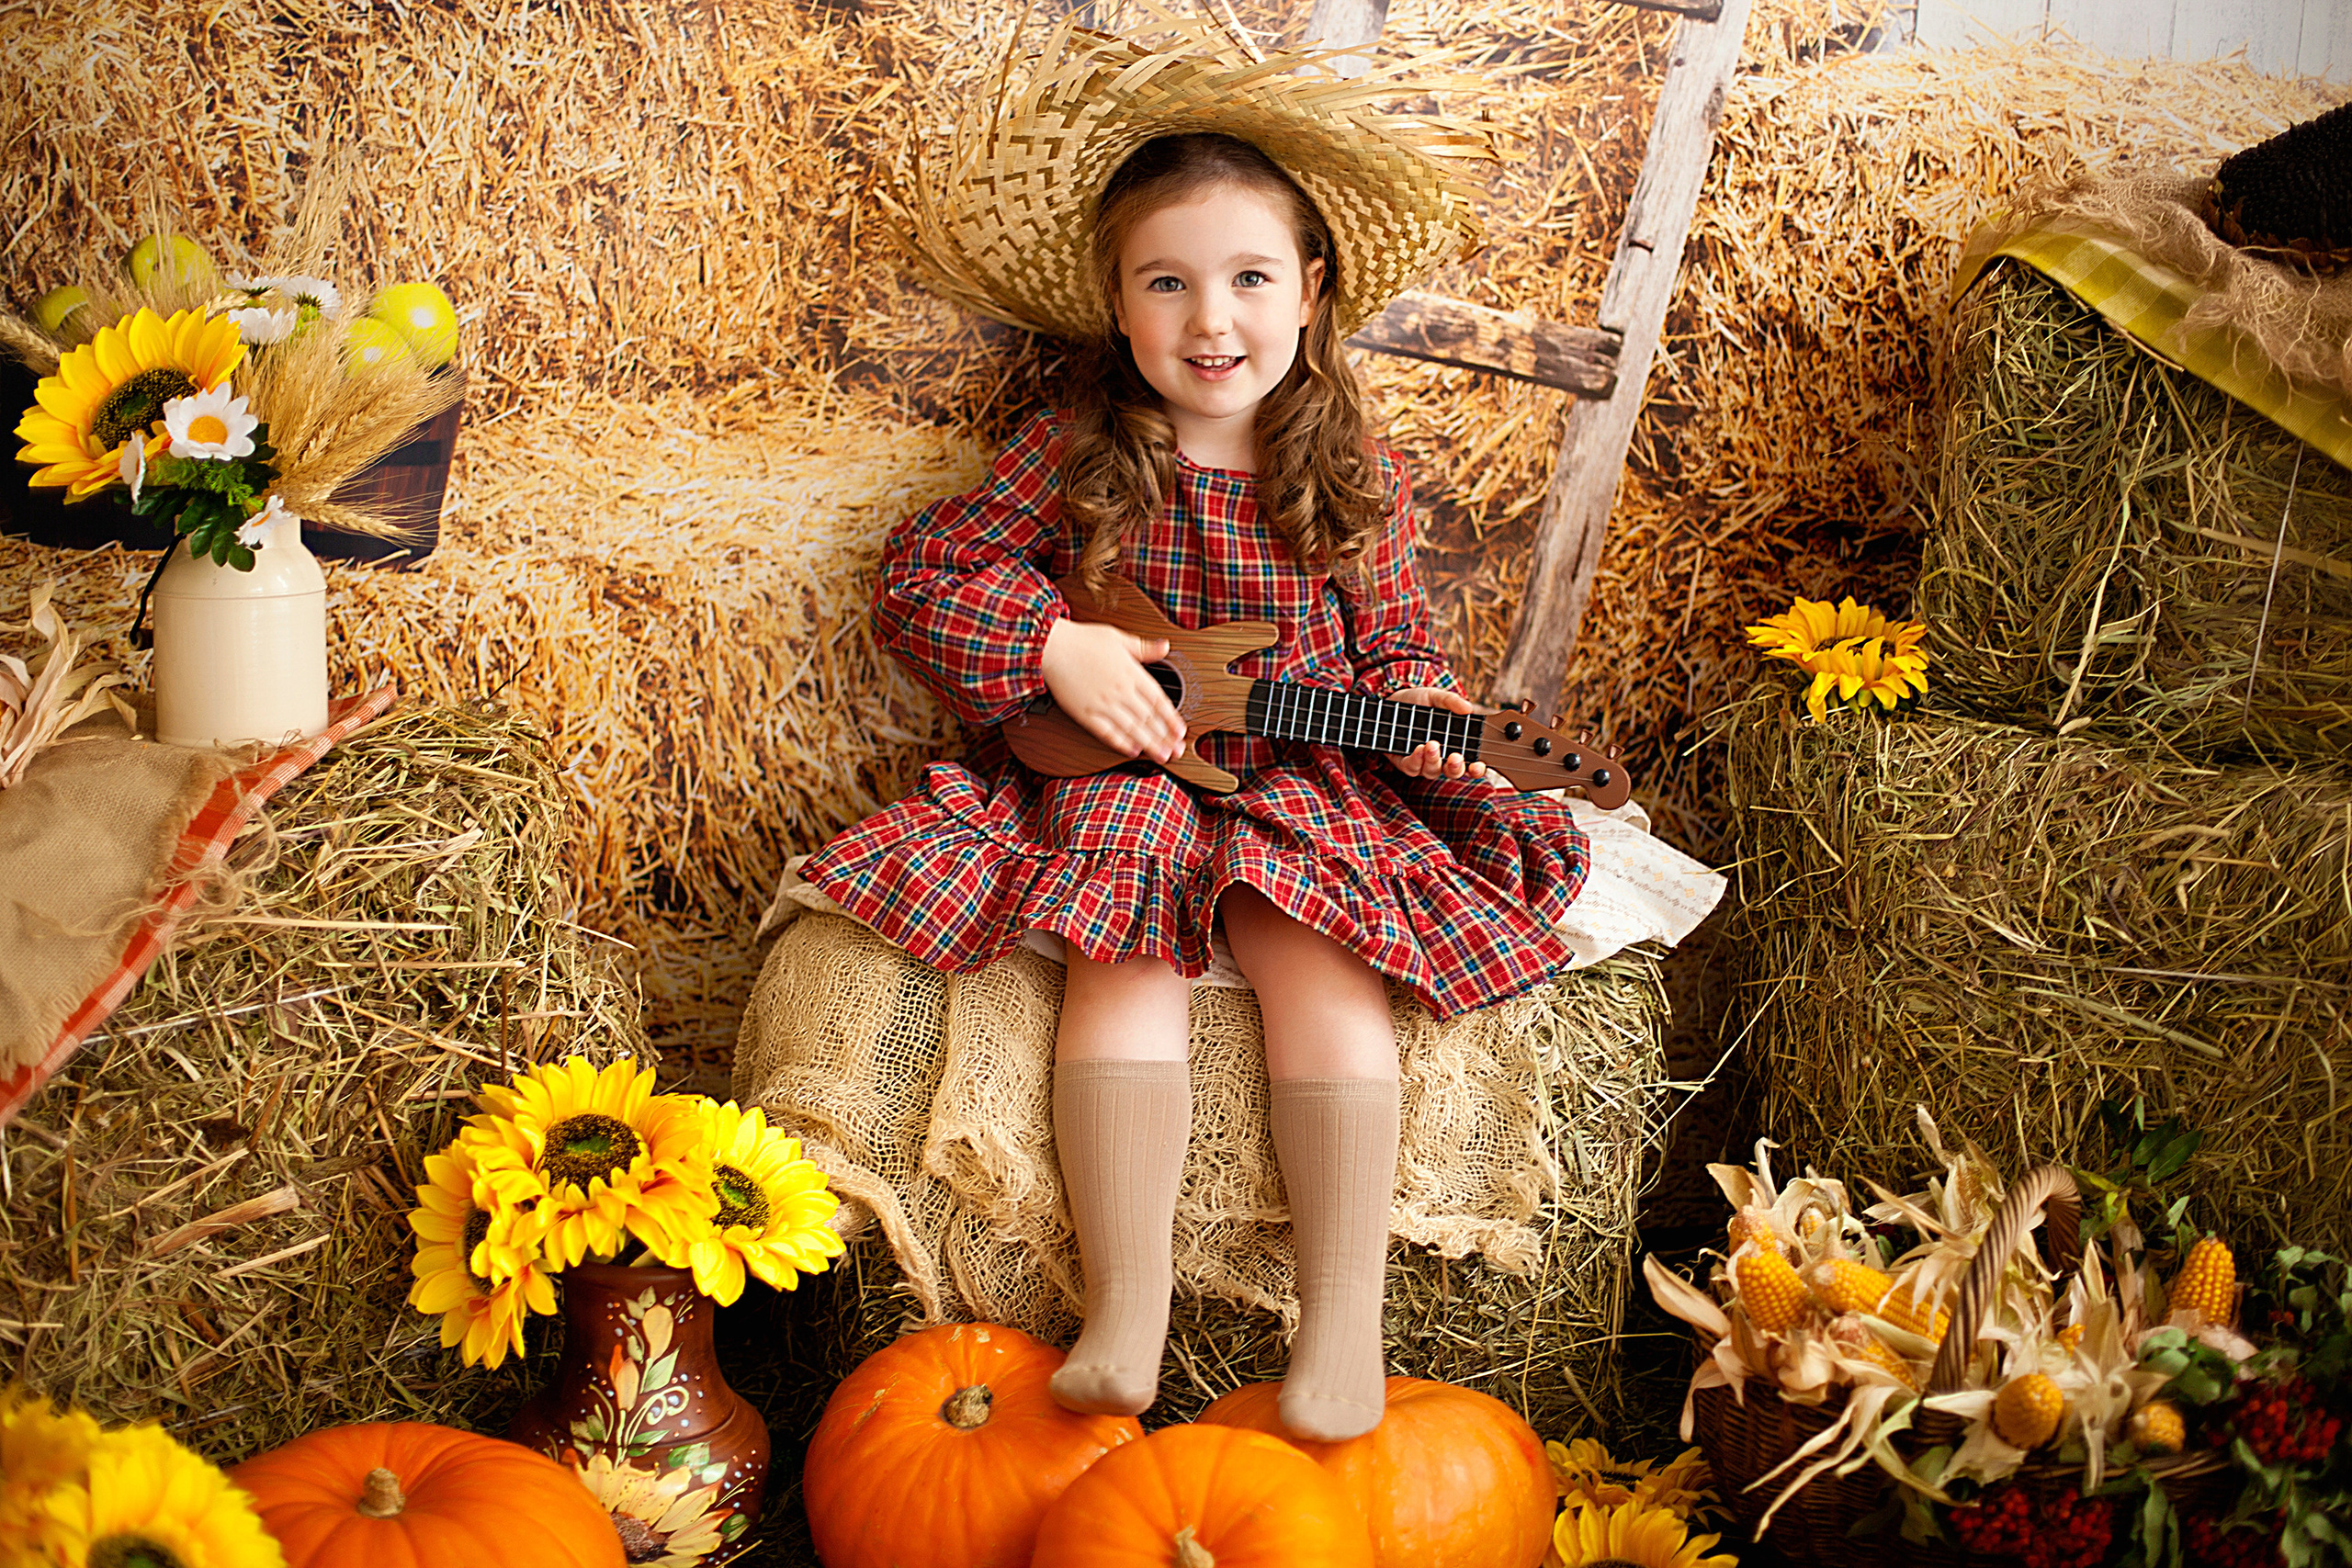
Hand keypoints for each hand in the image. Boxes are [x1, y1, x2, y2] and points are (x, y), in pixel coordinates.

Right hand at [1041, 617, 1186, 762]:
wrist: (1051, 647)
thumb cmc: (1082, 640)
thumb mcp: (1118, 638)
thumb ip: (1144, 647)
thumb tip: (1165, 646)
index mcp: (1131, 673)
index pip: (1159, 700)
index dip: (1171, 718)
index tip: (1180, 730)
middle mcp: (1120, 691)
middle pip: (1148, 718)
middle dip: (1165, 737)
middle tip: (1177, 750)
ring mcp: (1103, 704)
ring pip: (1132, 729)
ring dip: (1149, 744)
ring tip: (1161, 756)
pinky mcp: (1085, 714)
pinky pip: (1107, 732)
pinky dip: (1121, 743)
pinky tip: (1132, 750)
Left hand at [1385, 687, 1488, 781]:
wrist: (1393, 700)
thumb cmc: (1420, 701)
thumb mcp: (1436, 697)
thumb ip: (1452, 701)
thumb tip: (1468, 709)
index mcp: (1456, 744)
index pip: (1471, 763)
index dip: (1477, 769)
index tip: (1479, 764)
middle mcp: (1442, 757)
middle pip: (1453, 772)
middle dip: (1456, 768)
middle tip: (1456, 756)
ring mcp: (1423, 762)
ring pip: (1432, 772)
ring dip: (1434, 761)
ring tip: (1432, 744)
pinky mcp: (1405, 762)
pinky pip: (1412, 768)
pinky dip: (1416, 760)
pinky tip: (1418, 748)